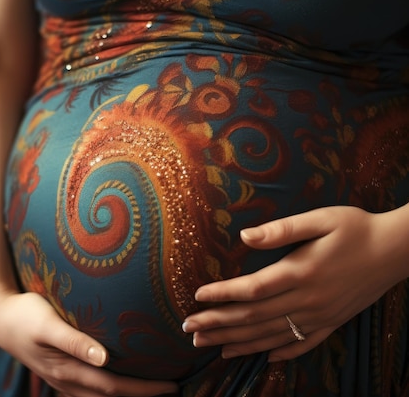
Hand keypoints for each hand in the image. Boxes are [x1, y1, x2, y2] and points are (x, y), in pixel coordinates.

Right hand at [0, 291, 178, 396]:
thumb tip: (103, 359)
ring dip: (128, 396)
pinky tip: (121, 380)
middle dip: (143, 396)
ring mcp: (62, 379)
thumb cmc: (25, 314)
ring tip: (153, 388)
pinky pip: (91, 389)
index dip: (144, 390)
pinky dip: (111, 390)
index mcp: (68, 370)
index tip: (171, 386)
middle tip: (174, 389)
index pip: (114, 387)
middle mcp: (67, 380)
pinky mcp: (60, 372)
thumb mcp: (48, 323)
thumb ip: (74, 341)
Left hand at [182, 206, 408, 361]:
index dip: (222, 295)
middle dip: (218, 324)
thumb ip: (281, 229)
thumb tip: (244, 236)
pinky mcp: (332, 323)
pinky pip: (302, 345)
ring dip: (238, 342)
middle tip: (189, 330)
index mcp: (301, 272)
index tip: (197, 298)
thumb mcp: (320, 219)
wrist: (397, 251)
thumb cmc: (356, 228)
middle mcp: (308, 300)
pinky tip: (262, 357)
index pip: (252, 289)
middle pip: (254, 318)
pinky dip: (279, 352)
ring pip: (271, 335)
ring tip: (210, 346)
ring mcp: (320, 316)